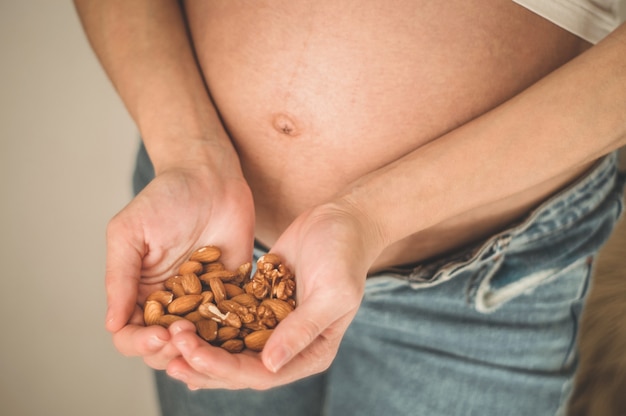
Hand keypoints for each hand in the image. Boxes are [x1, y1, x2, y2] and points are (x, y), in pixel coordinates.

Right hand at [104, 164, 254, 369]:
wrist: (210, 176)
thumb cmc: (164, 198)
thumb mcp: (129, 233)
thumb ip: (119, 276)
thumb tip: (111, 324)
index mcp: (140, 292)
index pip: (130, 334)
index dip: (140, 343)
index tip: (160, 335)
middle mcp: (171, 302)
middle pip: (165, 347)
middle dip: (172, 351)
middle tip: (186, 336)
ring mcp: (204, 299)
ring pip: (200, 343)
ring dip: (203, 349)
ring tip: (209, 339)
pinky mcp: (234, 290)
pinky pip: (234, 322)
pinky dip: (235, 334)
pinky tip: (239, 336)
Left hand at [164, 200, 384, 389]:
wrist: (341, 219)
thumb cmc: (345, 255)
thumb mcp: (331, 292)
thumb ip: (302, 329)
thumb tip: (270, 364)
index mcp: (311, 353)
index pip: (263, 373)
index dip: (224, 369)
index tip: (192, 356)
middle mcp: (289, 346)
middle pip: (240, 366)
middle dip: (204, 360)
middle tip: (169, 349)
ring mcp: (271, 325)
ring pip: (230, 345)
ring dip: (200, 344)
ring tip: (166, 338)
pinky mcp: (258, 302)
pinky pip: (228, 318)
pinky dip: (206, 320)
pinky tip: (179, 315)